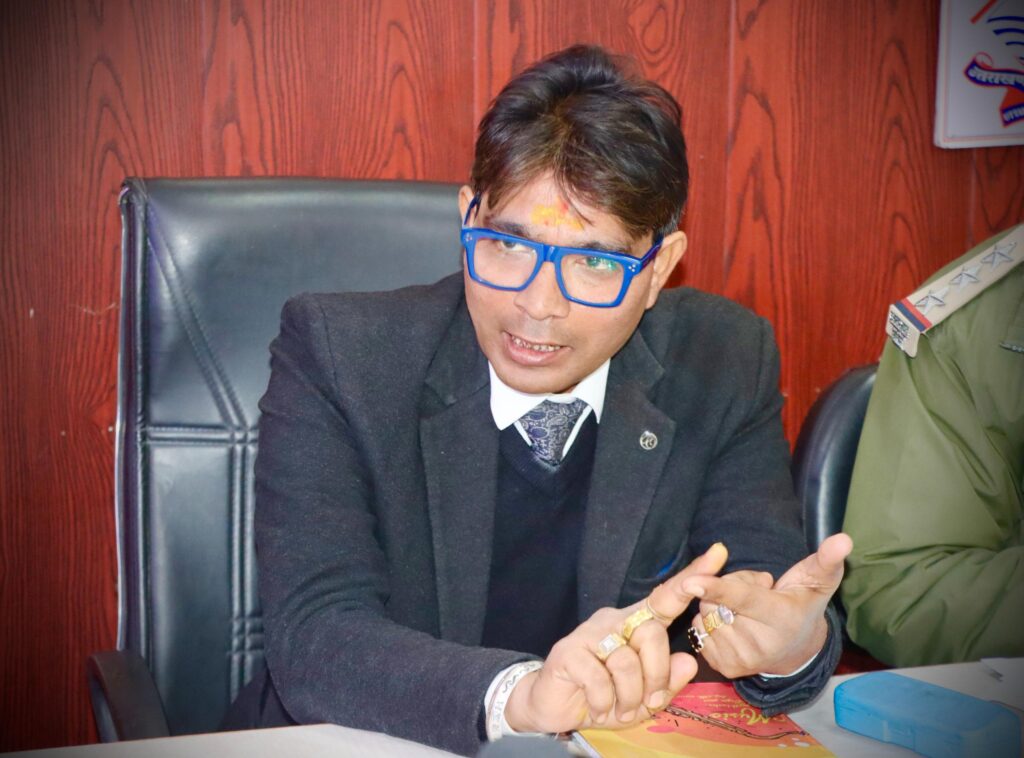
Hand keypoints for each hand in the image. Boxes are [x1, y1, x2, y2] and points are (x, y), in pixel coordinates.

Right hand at [503, 542, 728, 733]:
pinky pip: (600, 679)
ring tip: (618, 710)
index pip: (667, 597)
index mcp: (637, 624)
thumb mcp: (644, 697)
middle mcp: (615, 620)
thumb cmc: (604, 697)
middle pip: (653, 634)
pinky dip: (604, 702)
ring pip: (628, 661)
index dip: (693, 577)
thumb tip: (688, 661)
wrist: (554, 706)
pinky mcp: (569, 650)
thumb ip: (668, 681)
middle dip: (657, 677)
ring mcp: (590, 632)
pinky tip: (596, 706)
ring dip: (629, 697)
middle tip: (647, 702)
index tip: (719, 553)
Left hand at [681, 533, 852, 677]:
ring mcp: (741, 660)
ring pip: (705, 612)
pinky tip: (733, 624)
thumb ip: (827, 559)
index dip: (718, 588)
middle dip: (729, 586)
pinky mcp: (725, 668)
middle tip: (755, 593)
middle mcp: (759, 645)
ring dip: (718, 604)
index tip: (691, 581)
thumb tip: (843, 539)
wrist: (796, 650)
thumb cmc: (803, 605)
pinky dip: (710, 620)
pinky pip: (699, 628)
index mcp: (780, 620)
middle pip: (717, 599)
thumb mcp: (817, 581)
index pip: (743, 599)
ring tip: (745, 611)